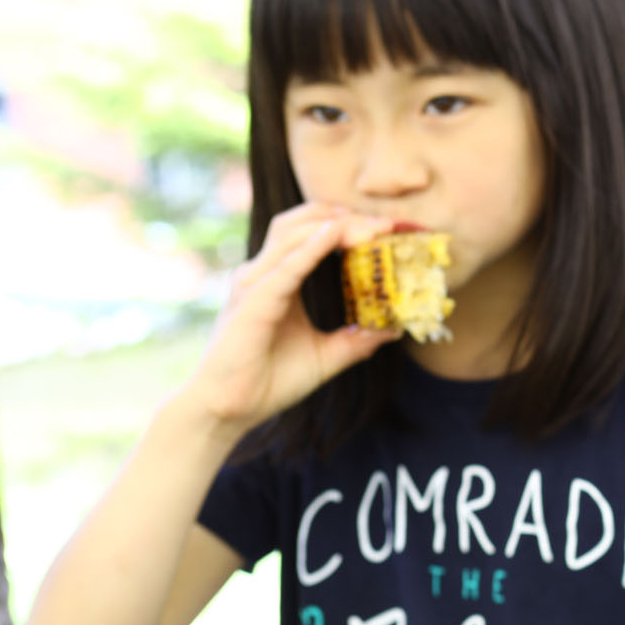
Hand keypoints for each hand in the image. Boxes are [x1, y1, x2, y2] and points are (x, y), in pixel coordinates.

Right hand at [185, 203, 401, 437]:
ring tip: (371, 228)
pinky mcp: (253, 302)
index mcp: (280, 280)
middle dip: (344, 215)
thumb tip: (393, 330)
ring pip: (292, 235)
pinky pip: (285, 268)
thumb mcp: (326, 356)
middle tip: (386, 223)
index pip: (312, 234)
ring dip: (334, 226)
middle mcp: (264, 274)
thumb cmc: (270, 381)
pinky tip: (335, 236)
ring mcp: (255, 285)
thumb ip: (357, 341)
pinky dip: (311, 248)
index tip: (389, 229)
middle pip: (302, 222)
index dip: (348, 224)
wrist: (231, 409)